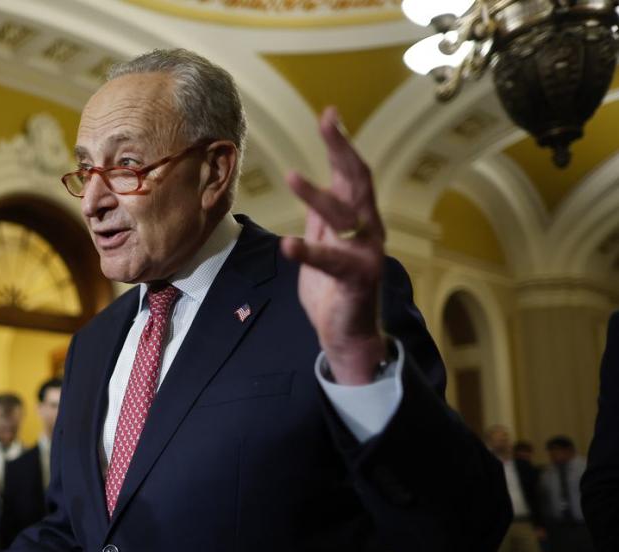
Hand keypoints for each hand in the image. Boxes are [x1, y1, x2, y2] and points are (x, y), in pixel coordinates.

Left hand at [281, 107, 387, 384]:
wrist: (347, 333)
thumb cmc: (334, 287)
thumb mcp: (324, 243)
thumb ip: (322, 217)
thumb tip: (313, 185)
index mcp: (358, 218)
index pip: (352, 172)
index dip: (341, 143)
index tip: (330, 114)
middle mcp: (367, 229)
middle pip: (357, 181)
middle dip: (342, 149)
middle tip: (327, 121)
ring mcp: (365, 252)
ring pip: (344, 216)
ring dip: (318, 195)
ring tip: (293, 176)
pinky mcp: (356, 279)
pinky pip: (331, 262)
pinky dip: (309, 251)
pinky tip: (288, 244)